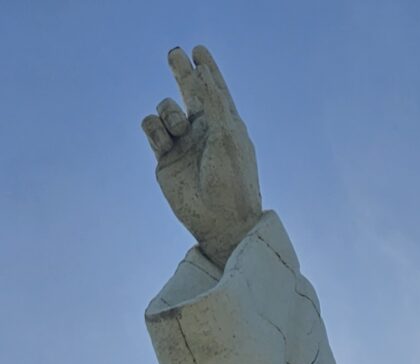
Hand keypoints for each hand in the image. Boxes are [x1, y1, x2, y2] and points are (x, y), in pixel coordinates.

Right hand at [142, 46, 261, 268]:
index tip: (199, 51)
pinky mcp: (164, 158)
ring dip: (169, 111)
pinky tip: (166, 141)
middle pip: (188, 92)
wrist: (220, 219)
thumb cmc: (232, 179)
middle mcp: (204, 131)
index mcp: (226, 125)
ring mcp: (183, 143)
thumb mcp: (228, 137)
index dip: (207, 70)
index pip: (215, 91)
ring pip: (165, 109)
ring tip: (180, 129)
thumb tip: (202, 73)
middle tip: (175, 53)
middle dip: (182, 72)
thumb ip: (215, 104)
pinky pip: (151, 128)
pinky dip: (155, 128)